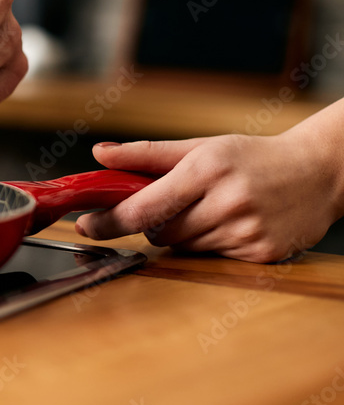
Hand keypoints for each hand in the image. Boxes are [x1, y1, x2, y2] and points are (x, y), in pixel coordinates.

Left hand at [75, 134, 343, 262]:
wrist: (319, 172)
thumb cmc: (253, 156)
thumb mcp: (200, 146)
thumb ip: (145, 154)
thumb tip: (99, 154)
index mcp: (205, 168)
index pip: (143, 207)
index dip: (109, 221)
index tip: (85, 225)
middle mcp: (226, 200)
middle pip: (160, 231)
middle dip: (153, 222)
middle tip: (171, 203)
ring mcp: (246, 230)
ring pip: (183, 247)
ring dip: (181, 233)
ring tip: (208, 208)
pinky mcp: (261, 254)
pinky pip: (210, 259)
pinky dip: (208, 245)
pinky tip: (229, 224)